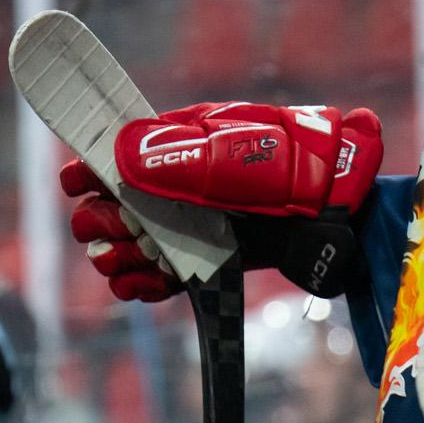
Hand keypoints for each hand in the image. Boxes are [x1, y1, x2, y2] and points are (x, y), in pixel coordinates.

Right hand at [60, 100, 382, 304]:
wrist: (348, 210)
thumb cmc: (300, 165)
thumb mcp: (238, 153)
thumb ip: (180, 157)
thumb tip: (119, 154)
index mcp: (185, 139)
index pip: (120, 148)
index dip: (92, 166)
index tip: (75, 182)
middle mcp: (183, 180)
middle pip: (117, 201)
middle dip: (104, 218)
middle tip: (113, 231)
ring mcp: (196, 220)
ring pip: (133, 241)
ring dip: (119, 254)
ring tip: (126, 261)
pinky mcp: (212, 258)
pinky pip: (161, 273)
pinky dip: (144, 282)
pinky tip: (140, 283)